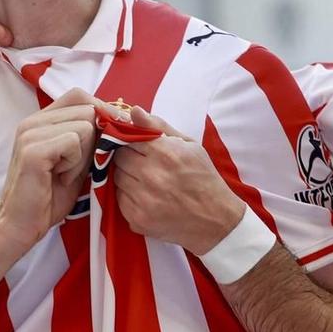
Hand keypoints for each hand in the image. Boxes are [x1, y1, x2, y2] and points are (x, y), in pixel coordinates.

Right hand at [0, 90, 96, 263]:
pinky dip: (75, 164)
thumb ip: (91, 139)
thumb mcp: (76, 161)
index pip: (80, 96)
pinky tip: (59, 178)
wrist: (22, 226)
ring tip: (64, 173)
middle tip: (75, 166)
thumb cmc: (49, 197)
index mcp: (40, 120)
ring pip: (85, 126)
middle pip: (86, 108)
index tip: (111, 135)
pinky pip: (75, 141)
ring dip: (84, 155)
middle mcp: (32, 121)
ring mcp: (30, 133)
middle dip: (94, 138)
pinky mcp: (33, 149)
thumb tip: (118, 119)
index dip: (102, 111)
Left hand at [111, 106, 248, 254]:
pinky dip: (129, 196)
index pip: (127, 138)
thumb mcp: (190, 145)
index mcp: (166, 153)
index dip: (131, 140)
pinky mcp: (137, 219)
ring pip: (117, 178)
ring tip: (148, 181)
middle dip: (128, 158)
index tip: (137, 145)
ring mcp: (143, 200)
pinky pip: (119, 199)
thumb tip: (134, 111)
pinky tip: (148, 196)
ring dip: (128, 176)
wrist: (215, 220)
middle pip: (119, 158)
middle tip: (145, 163)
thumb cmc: (203, 178)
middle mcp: (152, 177)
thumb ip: (159, 126)